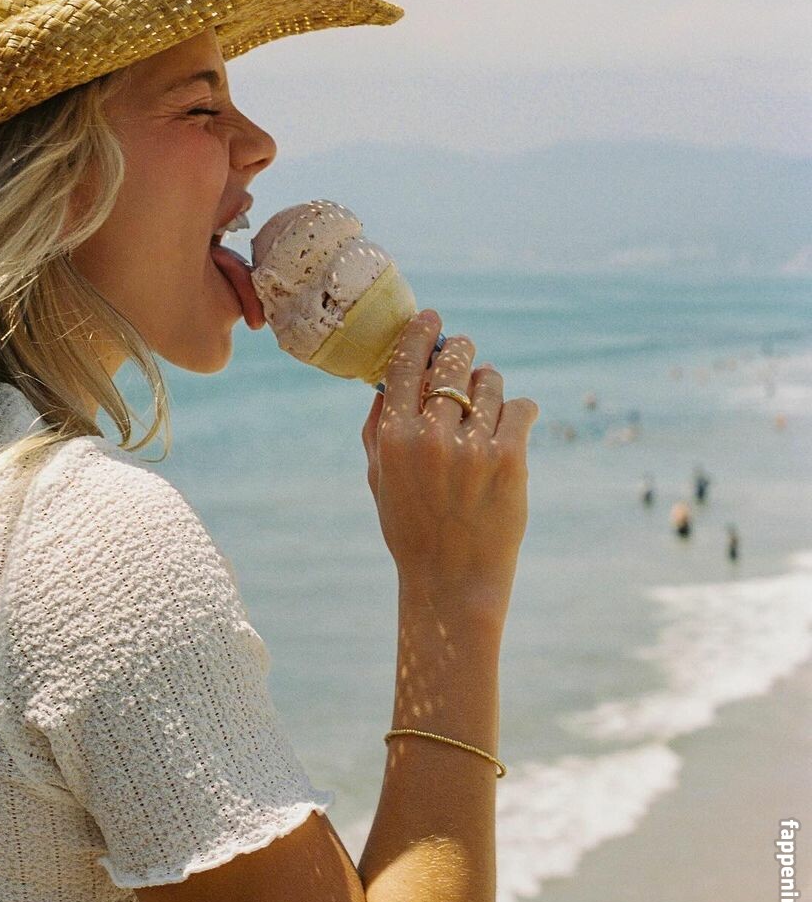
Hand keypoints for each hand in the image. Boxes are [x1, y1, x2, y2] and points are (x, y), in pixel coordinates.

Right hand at [361, 312, 538, 631]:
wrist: (452, 582)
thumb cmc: (411, 528)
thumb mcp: (379, 477)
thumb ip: (378, 426)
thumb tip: (390, 376)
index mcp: (393, 437)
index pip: (407, 362)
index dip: (422, 332)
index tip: (433, 319)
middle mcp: (431, 437)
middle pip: (454, 362)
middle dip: (462, 353)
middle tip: (466, 356)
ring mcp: (473, 448)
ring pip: (491, 382)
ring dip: (490, 386)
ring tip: (487, 406)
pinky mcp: (511, 460)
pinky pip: (522, 408)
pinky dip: (519, 410)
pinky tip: (513, 421)